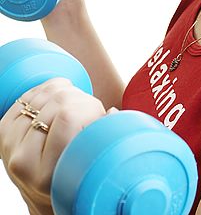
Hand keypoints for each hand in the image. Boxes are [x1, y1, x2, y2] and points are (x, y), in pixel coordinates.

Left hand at [0, 78, 107, 210]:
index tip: (100, 115)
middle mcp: (22, 161)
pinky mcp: (3, 129)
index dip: (90, 107)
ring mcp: (8, 144)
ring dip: (66, 91)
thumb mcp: (92, 166)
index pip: (68, 116)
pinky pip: (29, 93)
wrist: (42, 189)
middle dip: (81, 98)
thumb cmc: (75, 175)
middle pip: (57, 101)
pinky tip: (60, 95)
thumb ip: (106, 140)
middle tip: (90, 110)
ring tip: (78, 104)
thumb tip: (112, 112)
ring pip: (44, 93)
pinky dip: (49, 88)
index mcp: (46, 175)